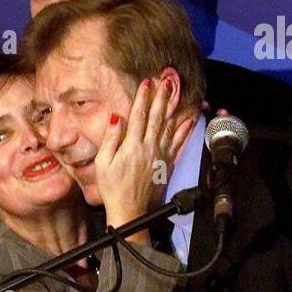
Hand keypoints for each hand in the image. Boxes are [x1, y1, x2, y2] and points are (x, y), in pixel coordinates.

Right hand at [95, 77, 191, 228]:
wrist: (131, 211)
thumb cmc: (112, 189)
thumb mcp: (103, 164)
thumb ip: (111, 139)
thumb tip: (117, 118)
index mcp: (132, 146)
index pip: (138, 116)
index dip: (143, 98)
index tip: (147, 83)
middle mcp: (149, 148)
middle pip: (157, 117)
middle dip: (161, 97)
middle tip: (166, 81)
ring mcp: (160, 156)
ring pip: (169, 127)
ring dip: (173, 108)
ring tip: (177, 94)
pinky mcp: (167, 164)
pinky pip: (178, 144)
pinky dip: (184, 131)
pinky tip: (188, 120)